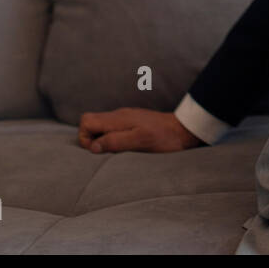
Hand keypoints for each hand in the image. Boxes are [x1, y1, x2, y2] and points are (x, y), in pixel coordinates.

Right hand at [77, 107, 202, 153]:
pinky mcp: (133, 123)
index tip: (98, 150)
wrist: (184, 130)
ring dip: (103, 141)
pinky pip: (114, 130)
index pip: (86, 121)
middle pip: (91, 123)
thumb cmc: (164, 137)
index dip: (85, 137)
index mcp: (118, 119)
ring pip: (102, 127)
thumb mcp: (139, 141)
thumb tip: (93, 147)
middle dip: (92, 139)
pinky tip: (126, 148)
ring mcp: (126, 119)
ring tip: (118, 151)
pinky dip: (113, 139)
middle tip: (108, 152)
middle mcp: (119, 116)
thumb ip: (115, 142)